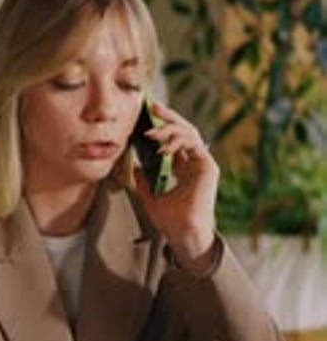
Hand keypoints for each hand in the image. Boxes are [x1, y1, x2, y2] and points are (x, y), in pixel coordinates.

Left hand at [134, 102, 219, 270]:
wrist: (183, 234)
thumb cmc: (170, 220)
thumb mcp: (149, 195)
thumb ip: (143, 179)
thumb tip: (132, 165)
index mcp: (184, 167)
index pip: (175, 139)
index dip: (162, 126)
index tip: (146, 115)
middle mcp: (195, 162)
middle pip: (184, 130)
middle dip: (168, 117)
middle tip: (152, 106)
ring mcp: (203, 164)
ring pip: (190, 133)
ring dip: (170, 128)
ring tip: (152, 133)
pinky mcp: (208, 167)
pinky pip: (194, 144)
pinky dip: (178, 142)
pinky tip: (163, 148)